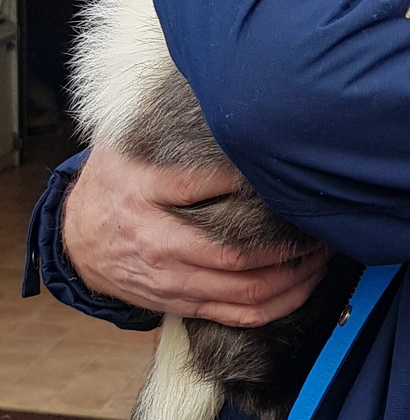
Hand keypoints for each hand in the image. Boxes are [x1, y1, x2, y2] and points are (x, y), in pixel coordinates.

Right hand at [63, 147, 331, 326]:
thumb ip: (171, 136)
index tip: (283, 174)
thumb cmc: (117, 186)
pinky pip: (239, 314)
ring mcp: (170, 279)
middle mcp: (156, 241)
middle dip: (288, 244)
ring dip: (294, 276)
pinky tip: (305, 285)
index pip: (197, 186)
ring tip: (322, 255)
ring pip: (244, 289)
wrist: (78, 239)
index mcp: (142, 193)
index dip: (245, 182)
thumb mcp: (129, 149)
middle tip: (320, 226)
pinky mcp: (181, 303)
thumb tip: (222, 104)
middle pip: (233, 253)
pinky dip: (280, 304)